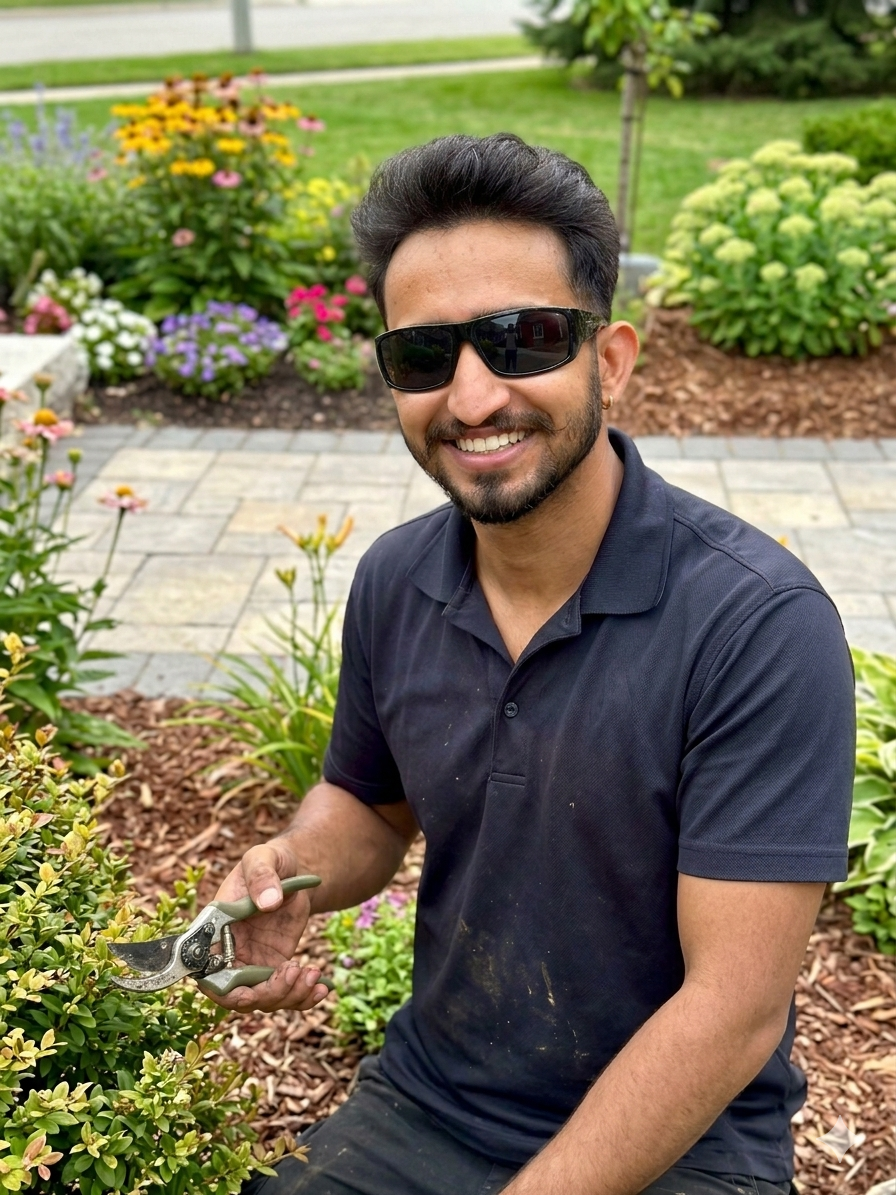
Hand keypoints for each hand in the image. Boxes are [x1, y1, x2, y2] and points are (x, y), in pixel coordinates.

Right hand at [207, 839, 329, 1013]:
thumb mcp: (262, 858)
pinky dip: (304, 997)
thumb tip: (268, 902)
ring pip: (264, 999)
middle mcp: (230, 953)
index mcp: (216, 931)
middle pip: (238, 995)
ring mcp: (253, 963)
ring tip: (313, 975)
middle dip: (266, 994)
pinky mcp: (276, 966)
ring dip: (289, 996)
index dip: (222, 991)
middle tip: (293, 972)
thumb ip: (262, 876)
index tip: (247, 993)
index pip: (206, 973)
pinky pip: (286, 993)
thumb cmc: (268, 861)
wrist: (292, 869)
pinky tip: (322, 987)